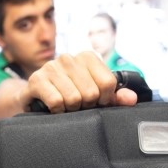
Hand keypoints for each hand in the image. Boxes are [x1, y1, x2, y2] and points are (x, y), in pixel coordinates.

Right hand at [22, 51, 137, 112]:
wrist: (35, 98)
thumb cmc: (67, 95)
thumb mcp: (94, 95)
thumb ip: (114, 97)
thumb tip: (132, 98)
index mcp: (87, 57)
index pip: (108, 83)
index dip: (104, 99)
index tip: (96, 101)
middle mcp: (68, 58)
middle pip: (91, 93)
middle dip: (85, 105)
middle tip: (77, 104)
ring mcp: (50, 67)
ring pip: (73, 98)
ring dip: (70, 109)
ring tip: (64, 105)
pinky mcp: (36, 80)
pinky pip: (56, 102)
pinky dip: (56, 110)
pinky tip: (53, 107)